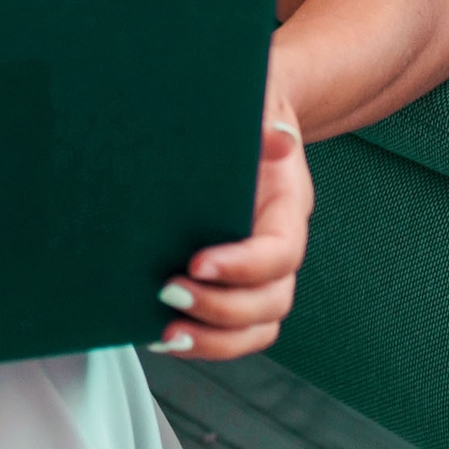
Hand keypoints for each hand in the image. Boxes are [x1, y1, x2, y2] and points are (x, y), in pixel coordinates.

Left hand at [151, 82, 309, 360]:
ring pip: (257, 327)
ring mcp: (258, 273)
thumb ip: (261, 118)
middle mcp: (279, 248)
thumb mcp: (255, 105)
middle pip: (271, 301)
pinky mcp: (232, 285)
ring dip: (214, 340)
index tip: (196, 263)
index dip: (243, 266)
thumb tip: (274, 136)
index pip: (279, 253)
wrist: (247, 123)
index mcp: (286, 208)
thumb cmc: (247, 114)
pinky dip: (205, 343)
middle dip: (222, 309)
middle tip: (168, 293)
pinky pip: (233, 330)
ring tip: (166, 332)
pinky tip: (161, 336)